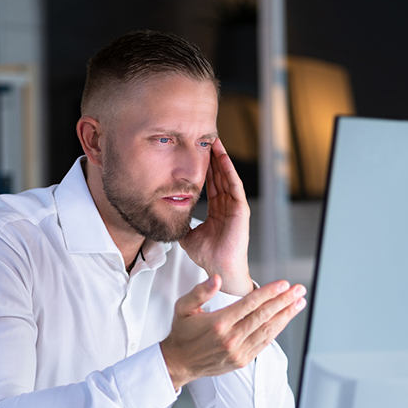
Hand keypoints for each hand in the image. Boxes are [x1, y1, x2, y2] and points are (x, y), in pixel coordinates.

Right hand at [159, 275, 306, 389]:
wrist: (179, 363)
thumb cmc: (182, 332)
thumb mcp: (183, 307)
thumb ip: (200, 291)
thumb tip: (217, 279)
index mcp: (218, 323)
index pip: (250, 304)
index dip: (269, 293)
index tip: (284, 284)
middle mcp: (231, 339)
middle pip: (264, 316)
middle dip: (284, 301)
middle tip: (299, 289)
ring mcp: (238, 351)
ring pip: (268, 330)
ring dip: (286, 315)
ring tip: (299, 303)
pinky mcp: (242, 360)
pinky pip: (264, 343)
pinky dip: (277, 330)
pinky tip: (285, 319)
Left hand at [180, 137, 252, 295]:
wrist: (218, 268)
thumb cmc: (207, 255)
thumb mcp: (188, 235)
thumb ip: (181, 224)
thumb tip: (167, 217)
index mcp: (217, 210)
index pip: (211, 184)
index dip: (205, 168)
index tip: (196, 153)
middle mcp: (227, 205)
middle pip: (219, 176)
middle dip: (213, 158)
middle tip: (206, 139)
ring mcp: (235, 206)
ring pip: (227, 176)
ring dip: (222, 159)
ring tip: (216, 142)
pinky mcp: (240, 209)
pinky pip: (235, 186)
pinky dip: (229, 171)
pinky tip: (223, 158)